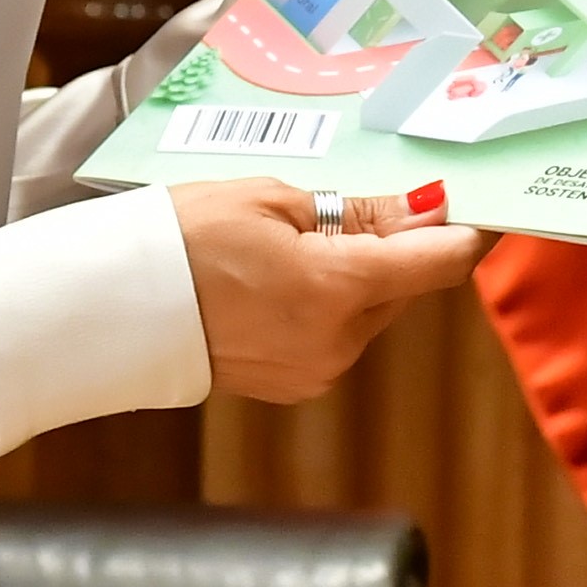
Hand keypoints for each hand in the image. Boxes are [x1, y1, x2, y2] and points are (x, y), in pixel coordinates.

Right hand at [173, 184, 485, 404]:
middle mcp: (340, 340)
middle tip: (358, 206)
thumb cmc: (183, 238)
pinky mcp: (294, 385)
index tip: (475, 206)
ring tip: (299, 242)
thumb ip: (358, 213)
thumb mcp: (273, 201)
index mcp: (339, 288)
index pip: (440, 262)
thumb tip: (423, 209)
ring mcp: (316, 370)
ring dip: (360, 278)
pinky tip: (284, 280)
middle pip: (406, 286)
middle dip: (397, 248)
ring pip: (372, 313)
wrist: (110, 306)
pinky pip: (338, 336)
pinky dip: (329, 306)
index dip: (465, 231)